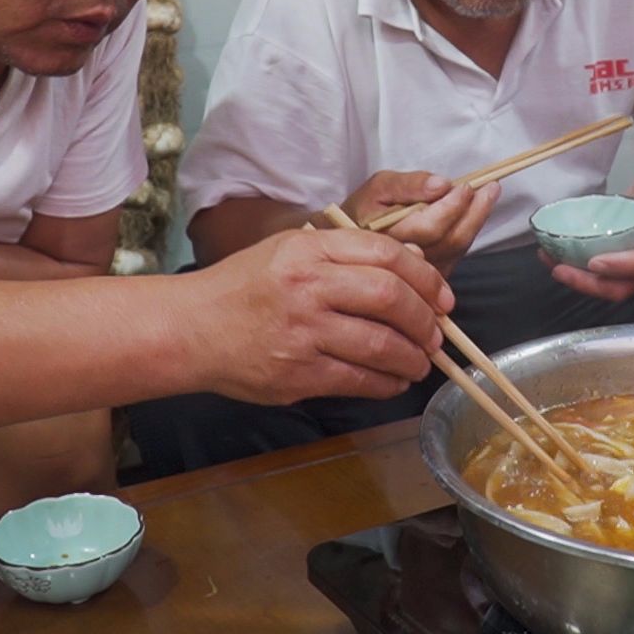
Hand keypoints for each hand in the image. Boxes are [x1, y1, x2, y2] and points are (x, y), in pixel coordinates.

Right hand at [199, 228, 451, 404]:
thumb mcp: (291, 251)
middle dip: (425, 320)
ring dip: (412, 357)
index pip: (386, 255)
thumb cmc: (245, 287)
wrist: (190, 328)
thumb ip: (346, 256)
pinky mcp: (296, 374)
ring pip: (380, 345)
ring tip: (420, 362)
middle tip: (435, 335)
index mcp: (310, 250)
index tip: (442, 298)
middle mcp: (307, 287)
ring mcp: (302, 332)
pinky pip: (358, 380)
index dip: (426, 279)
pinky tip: (393, 381)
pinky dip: (386, 383)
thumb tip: (414, 271)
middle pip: (390, 297)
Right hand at [348, 174, 497, 278]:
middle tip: (491, 187)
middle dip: (474, 212)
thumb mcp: (378, 188)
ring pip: (455, 251)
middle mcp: (404, 262)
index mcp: (388, 238)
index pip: (429, 227)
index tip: (466, 186)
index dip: (451, 207)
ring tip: (488, 195)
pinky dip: (467, 235)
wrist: (346, 249)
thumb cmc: (362, 213)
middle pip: (448, 241)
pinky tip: (474, 215)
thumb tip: (441, 185)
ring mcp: (417, 277)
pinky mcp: (426, 283)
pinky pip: (454, 259)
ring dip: (475, 222)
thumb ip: (408, 185)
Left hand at [544, 175, 633, 302]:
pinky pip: (597, 281)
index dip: (618, 266)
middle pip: (619, 288)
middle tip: (560, 270)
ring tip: (551, 263)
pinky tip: (553, 260)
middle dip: (588, 283)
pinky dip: (575, 274)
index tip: (594, 262)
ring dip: (577, 281)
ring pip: (605, 288)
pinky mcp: (618, 275)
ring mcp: (633, 276)